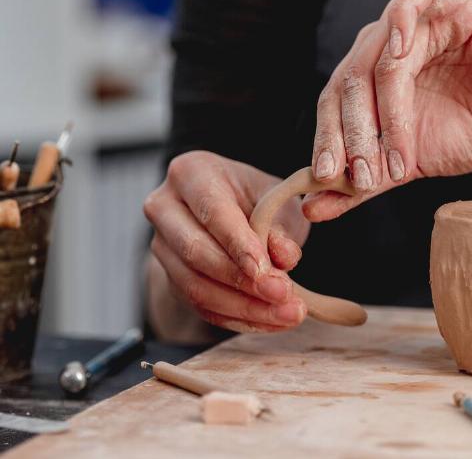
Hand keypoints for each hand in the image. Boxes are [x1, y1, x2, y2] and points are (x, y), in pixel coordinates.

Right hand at [144, 151, 309, 332]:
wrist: (241, 211)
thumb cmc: (260, 199)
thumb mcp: (279, 202)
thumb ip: (282, 226)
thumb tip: (284, 257)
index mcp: (191, 173)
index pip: (212, 211)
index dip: (239, 244)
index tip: (267, 270)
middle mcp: (165, 207)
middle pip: (196, 252)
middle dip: (242, 281)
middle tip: (284, 296)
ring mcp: (162, 246)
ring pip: (195, 286)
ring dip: (244, 307)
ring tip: (288, 313)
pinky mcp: (171, 278)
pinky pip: (200, 307)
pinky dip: (238, 318)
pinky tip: (272, 320)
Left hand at [306, 0, 471, 220]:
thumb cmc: (468, 136)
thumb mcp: (405, 165)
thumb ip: (361, 183)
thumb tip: (313, 209)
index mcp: (370, 75)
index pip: (332, 100)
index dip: (325, 137)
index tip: (326, 176)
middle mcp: (386, 45)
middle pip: (350, 81)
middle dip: (354, 134)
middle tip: (366, 178)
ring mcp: (417, 22)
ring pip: (381, 59)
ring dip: (386, 114)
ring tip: (400, 160)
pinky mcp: (453, 4)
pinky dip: (401, 19)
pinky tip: (400, 51)